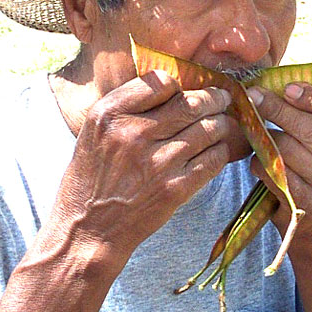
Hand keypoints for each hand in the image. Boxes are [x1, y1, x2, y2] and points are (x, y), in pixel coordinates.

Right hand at [51, 70, 234, 262]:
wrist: (88, 228)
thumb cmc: (92, 175)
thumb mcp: (95, 130)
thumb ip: (127, 105)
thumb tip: (171, 86)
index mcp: (111, 114)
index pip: (161, 82)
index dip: (179, 86)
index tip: (184, 91)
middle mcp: (134, 134)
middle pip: (191, 103)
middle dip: (214, 98)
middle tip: (222, 98)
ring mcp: (157, 162)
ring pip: (208, 129)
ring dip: (222, 123)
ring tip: (224, 122)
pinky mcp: (175, 188)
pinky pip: (213, 159)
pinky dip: (220, 150)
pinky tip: (217, 149)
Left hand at [247, 83, 311, 241]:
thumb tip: (285, 86)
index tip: (288, 87)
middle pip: (311, 129)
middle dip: (278, 109)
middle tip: (254, 95)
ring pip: (287, 149)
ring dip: (266, 136)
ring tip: (260, 132)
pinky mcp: (306, 205)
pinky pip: (272, 170)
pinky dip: (260, 160)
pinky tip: (262, 157)